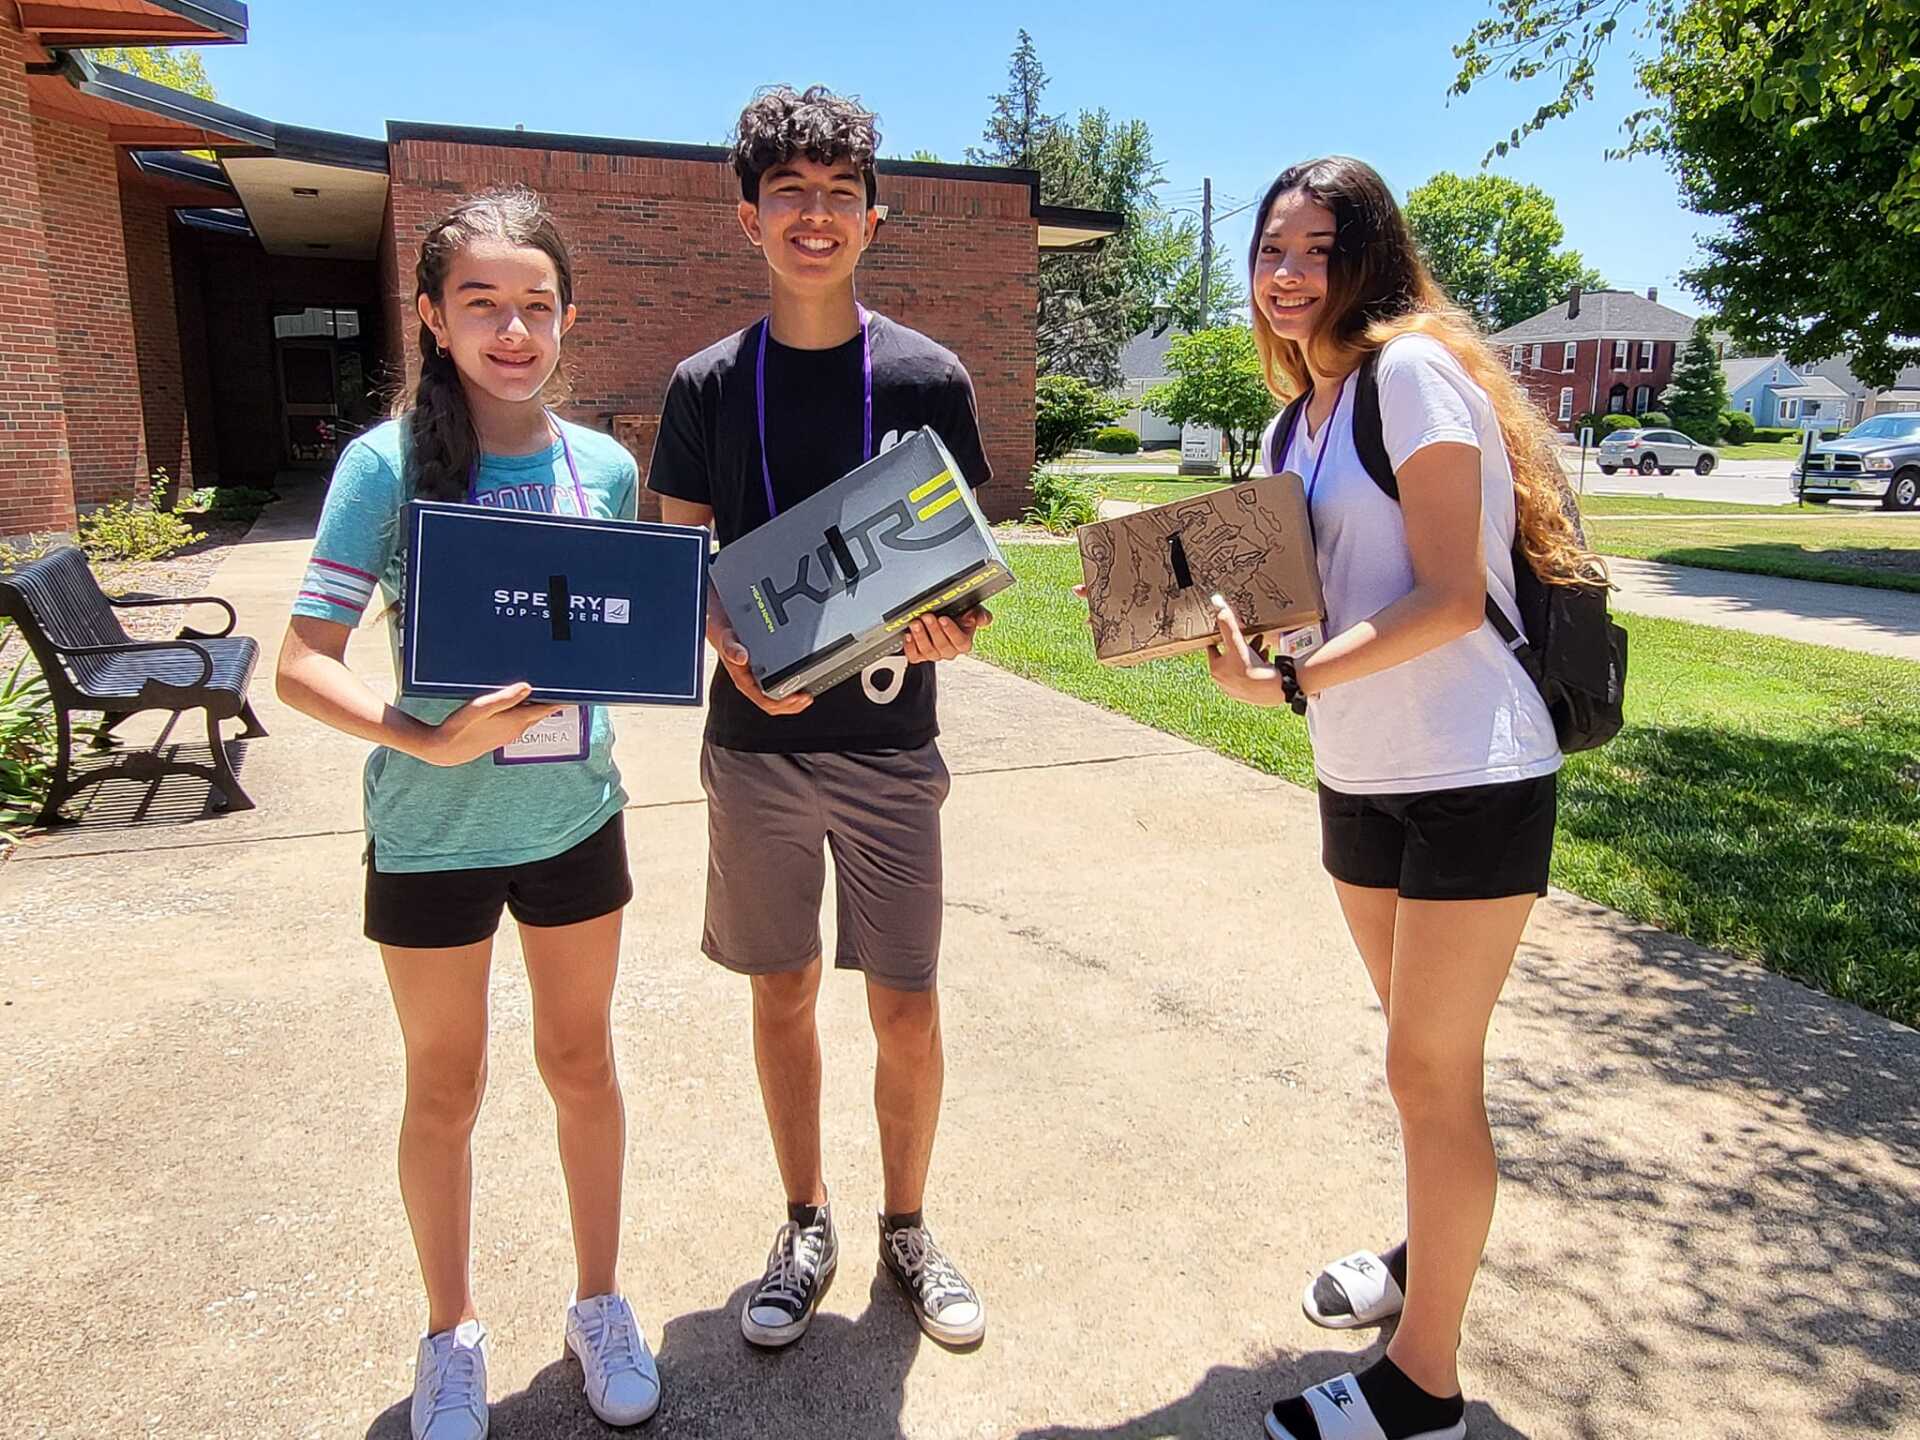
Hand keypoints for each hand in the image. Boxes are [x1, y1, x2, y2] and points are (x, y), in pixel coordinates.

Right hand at [423, 683, 564, 765]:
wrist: (446, 750)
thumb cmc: (460, 727)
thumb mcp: (481, 707)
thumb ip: (505, 697)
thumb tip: (529, 687)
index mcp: (517, 720)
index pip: (548, 708)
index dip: (563, 698)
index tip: (577, 690)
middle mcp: (518, 728)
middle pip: (542, 710)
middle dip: (553, 699)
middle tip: (564, 684)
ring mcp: (510, 733)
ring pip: (531, 715)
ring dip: (538, 704)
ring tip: (545, 688)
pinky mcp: (502, 734)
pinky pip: (521, 719)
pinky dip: (525, 709)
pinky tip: (519, 701)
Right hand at [712, 617, 812, 715]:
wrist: (726, 635)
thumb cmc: (728, 640)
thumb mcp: (728, 641)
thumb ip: (732, 649)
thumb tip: (742, 657)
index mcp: (745, 682)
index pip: (764, 700)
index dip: (782, 703)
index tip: (796, 697)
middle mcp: (753, 685)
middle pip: (774, 704)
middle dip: (793, 705)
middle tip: (807, 697)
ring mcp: (760, 682)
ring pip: (778, 700)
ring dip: (794, 701)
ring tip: (808, 695)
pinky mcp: (767, 676)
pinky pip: (780, 691)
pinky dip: (793, 692)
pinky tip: (802, 688)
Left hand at [902, 607, 991, 662]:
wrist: (941, 621)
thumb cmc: (957, 617)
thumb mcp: (971, 612)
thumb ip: (979, 615)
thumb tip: (980, 618)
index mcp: (964, 643)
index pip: (960, 642)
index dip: (951, 631)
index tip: (943, 619)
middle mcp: (949, 652)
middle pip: (942, 646)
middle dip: (933, 630)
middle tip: (927, 617)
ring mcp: (934, 655)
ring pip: (928, 651)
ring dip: (920, 637)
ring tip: (915, 623)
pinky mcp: (920, 656)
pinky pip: (915, 657)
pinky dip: (910, 647)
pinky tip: (908, 635)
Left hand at [1206, 595, 1286, 706]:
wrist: (1273, 689)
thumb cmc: (1252, 669)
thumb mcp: (1237, 642)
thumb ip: (1227, 623)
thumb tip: (1217, 603)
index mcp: (1216, 670)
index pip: (1213, 648)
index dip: (1220, 636)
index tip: (1227, 629)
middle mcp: (1224, 682)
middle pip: (1230, 655)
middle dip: (1240, 643)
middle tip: (1249, 635)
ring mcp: (1238, 689)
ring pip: (1242, 664)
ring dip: (1250, 651)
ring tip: (1261, 641)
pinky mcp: (1252, 693)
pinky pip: (1252, 673)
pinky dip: (1258, 662)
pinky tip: (1267, 655)